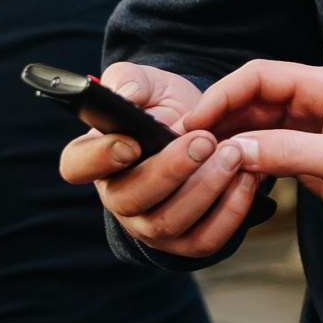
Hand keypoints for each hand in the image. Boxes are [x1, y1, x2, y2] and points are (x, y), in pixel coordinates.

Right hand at [57, 64, 260, 260]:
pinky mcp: (184, 242)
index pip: (77, 166)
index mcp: (96, 156)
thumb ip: (130, 80)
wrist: (207, 130)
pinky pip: (204, 240)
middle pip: (130, 199)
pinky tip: (245, 179)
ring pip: (169, 223)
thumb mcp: (149, 84)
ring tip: (233, 155)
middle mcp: (117, 197)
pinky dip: (229, 213)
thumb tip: (126, 94)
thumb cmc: (166, 109)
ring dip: (205, 189)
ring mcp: (148, 226)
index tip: (132, 143)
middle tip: (205, 140)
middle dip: (171, 170)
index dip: (100, 158)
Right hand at [181, 61, 322, 254]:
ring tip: (199, 163)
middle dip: (220, 119)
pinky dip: (246, 163)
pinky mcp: (310, 162)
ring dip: (230, 142)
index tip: (194, 121)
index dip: (223, 94)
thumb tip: (236, 151)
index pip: (260, 77)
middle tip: (187, 146)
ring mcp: (312, 133)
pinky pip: (267, 154)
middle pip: (253, 101)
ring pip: (257, 129)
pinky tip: (226, 176)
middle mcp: (316, 104)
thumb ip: (289, 151)